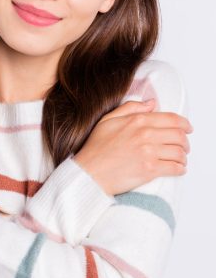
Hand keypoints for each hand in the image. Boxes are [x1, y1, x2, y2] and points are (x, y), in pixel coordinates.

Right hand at [73, 99, 192, 195]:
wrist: (89, 173)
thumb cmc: (95, 149)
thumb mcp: (108, 120)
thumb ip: (131, 108)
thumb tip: (151, 104)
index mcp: (138, 120)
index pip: (172, 119)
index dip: (184, 124)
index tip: (187, 128)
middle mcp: (146, 135)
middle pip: (179, 136)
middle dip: (185, 141)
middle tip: (184, 146)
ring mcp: (149, 152)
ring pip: (179, 152)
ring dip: (183, 156)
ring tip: (181, 159)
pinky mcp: (150, 169)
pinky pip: (175, 168)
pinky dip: (180, 169)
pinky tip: (178, 169)